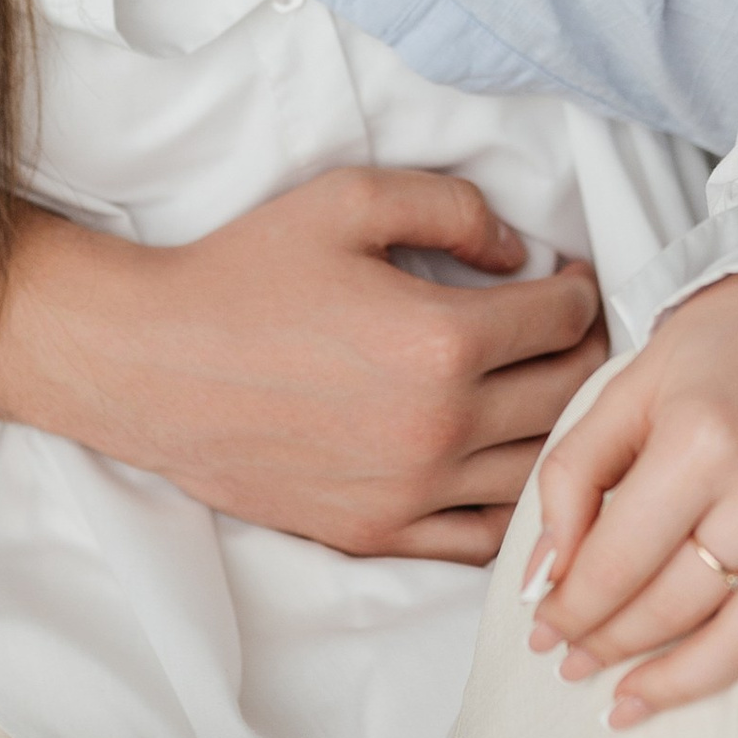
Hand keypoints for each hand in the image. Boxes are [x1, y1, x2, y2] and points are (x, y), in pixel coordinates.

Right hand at [0, 172, 608, 558]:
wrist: (150, 365)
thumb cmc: (244, 273)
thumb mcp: (348, 199)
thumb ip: (451, 207)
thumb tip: (521, 253)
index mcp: (443, 340)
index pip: (567, 318)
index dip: (582, 288)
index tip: (573, 277)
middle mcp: (441, 428)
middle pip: (570, 397)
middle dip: (587, 355)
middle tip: (575, 331)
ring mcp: (410, 493)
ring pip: (539, 473)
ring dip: (560, 430)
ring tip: (547, 394)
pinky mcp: (375, 533)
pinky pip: (482, 538)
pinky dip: (511, 504)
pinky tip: (502, 464)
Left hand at [524, 271, 737, 737]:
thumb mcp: (638, 376)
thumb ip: (577, 470)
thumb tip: (541, 578)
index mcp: (700, 434)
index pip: (616, 560)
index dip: (571, 610)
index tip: (545, 633)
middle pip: (675, 605)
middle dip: (611, 646)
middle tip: (576, 665)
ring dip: (683, 685)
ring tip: (633, 703)